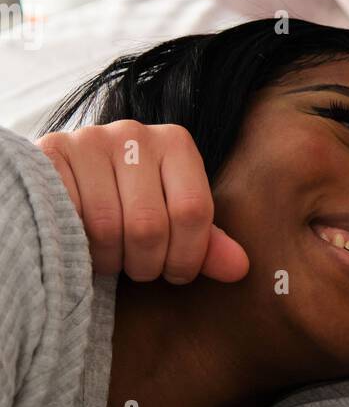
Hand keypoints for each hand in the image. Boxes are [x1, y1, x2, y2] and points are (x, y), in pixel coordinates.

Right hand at [37, 120, 248, 282]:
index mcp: (175, 143)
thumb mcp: (170, 218)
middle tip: (139, 269)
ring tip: (109, 257)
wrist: (59, 179)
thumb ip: (203, 242)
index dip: (186, 256)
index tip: (176, 273)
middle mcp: (134, 133)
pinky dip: (77, 245)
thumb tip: (240, 268)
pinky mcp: (50, 154)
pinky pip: (70, 218)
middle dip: (147, 264)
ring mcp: (89, 140)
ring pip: (108, 227)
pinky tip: (79, 243)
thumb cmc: (125, 204)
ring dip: (109, 260)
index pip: (193, 212)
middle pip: (150, 224)